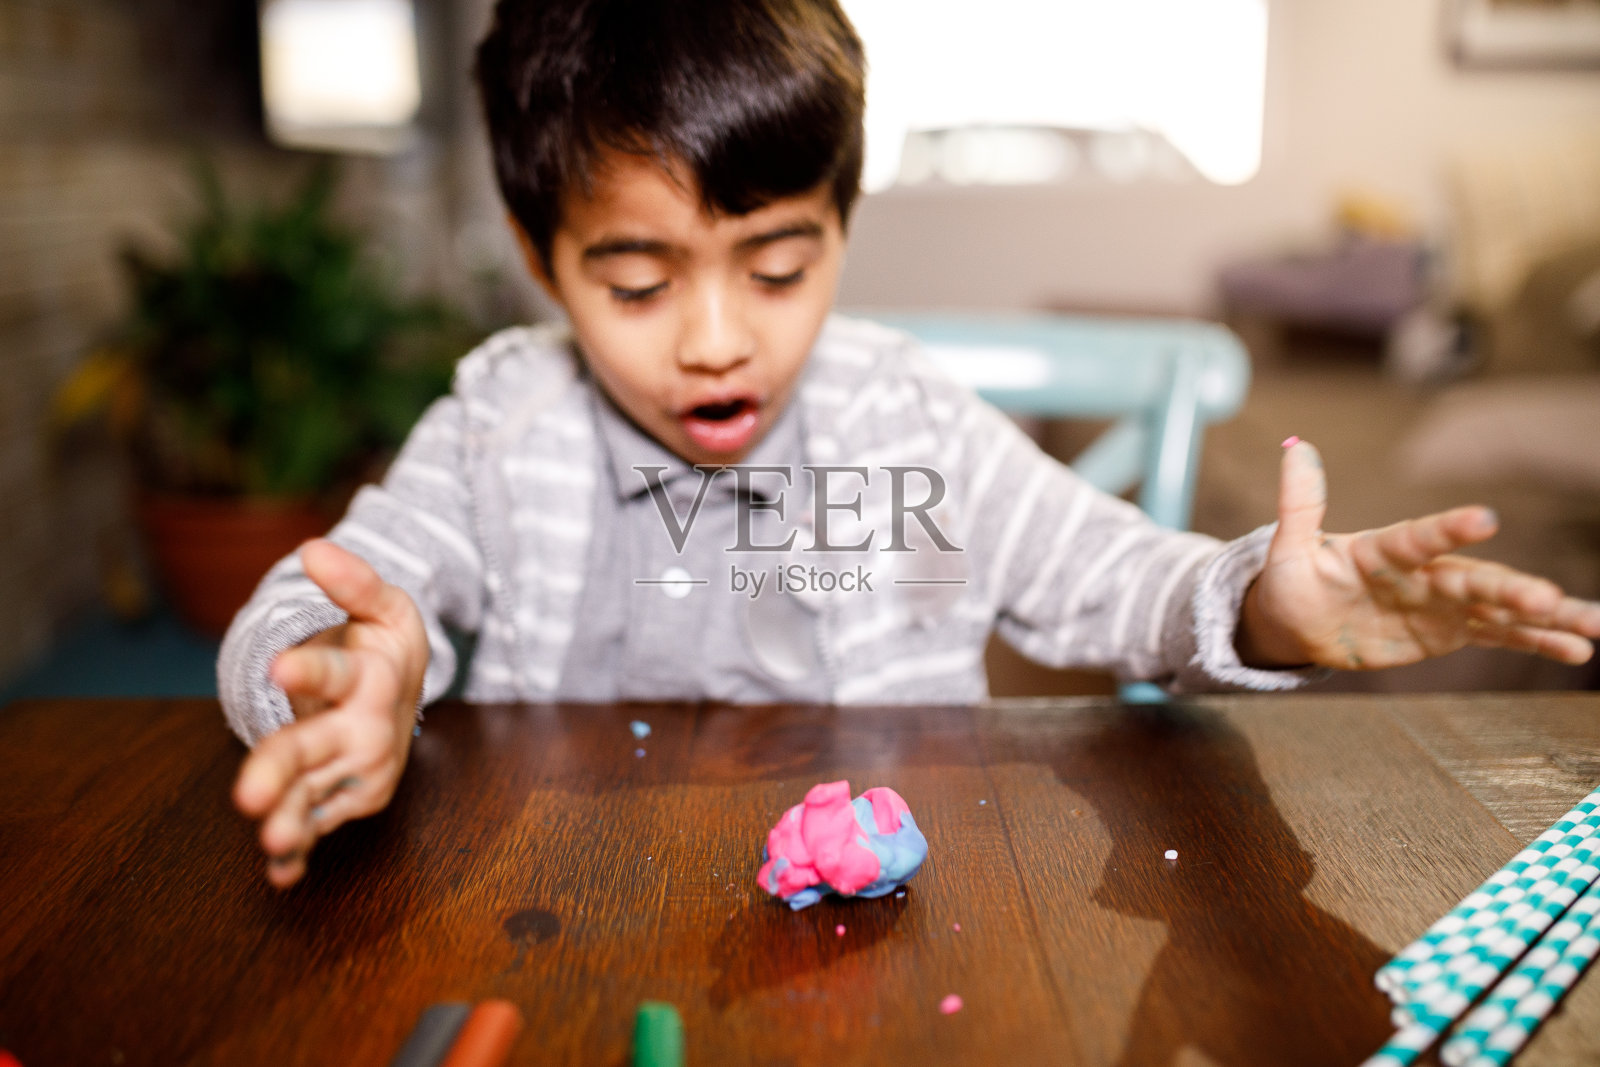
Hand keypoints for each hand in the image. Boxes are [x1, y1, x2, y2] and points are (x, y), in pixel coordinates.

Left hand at [231, 539, 428, 888]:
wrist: (407, 693)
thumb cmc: (386, 645)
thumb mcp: (383, 606)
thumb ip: (352, 581)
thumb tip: (311, 550)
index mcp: (371, 678)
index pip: (338, 672)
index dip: (309, 671)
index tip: (278, 666)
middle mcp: (366, 730)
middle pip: (315, 749)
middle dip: (282, 773)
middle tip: (248, 795)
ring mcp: (358, 772)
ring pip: (314, 797)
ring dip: (292, 823)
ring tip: (268, 844)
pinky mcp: (349, 800)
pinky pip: (319, 827)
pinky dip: (300, 854)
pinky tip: (279, 874)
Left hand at [1237, 439, 1599, 670]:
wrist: (1303, 619)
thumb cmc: (1296, 579)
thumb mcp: (1289, 547)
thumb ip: (1300, 504)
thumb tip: (1296, 446)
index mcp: (1385, 551)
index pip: (1419, 537)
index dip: (1449, 528)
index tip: (1485, 519)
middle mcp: (1424, 573)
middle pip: (1473, 577)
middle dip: (1511, 588)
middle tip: (1548, 598)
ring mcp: (1442, 602)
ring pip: (1500, 606)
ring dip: (1545, 615)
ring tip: (1593, 624)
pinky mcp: (1451, 629)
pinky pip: (1499, 634)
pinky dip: (1536, 641)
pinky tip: (1576, 648)